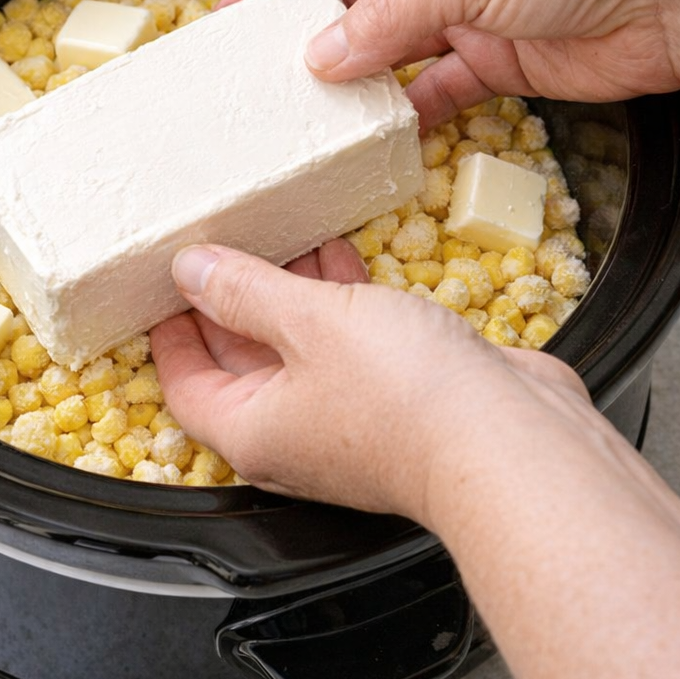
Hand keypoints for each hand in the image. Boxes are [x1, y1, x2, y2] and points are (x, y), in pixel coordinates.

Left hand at [149, 239, 586, 521]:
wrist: (515, 445)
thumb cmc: (407, 398)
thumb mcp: (309, 321)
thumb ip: (245, 291)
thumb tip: (190, 271)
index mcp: (252, 428)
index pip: (184, 380)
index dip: (170, 330)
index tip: (164, 282)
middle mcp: (294, 431)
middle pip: (240, 359)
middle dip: (232, 299)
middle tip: (221, 244)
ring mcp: (345, 417)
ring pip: (299, 345)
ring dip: (288, 291)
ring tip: (280, 234)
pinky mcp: (393, 398)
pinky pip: (347, 342)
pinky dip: (336, 302)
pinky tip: (338, 255)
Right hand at [223, 0, 679, 127]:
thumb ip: (387, 14)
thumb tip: (323, 55)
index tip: (235, 14)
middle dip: (311, 34)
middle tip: (265, 74)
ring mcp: (465, 9)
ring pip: (387, 49)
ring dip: (354, 80)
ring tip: (310, 112)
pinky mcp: (493, 60)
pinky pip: (431, 90)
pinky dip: (406, 111)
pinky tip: (379, 131)